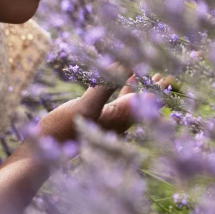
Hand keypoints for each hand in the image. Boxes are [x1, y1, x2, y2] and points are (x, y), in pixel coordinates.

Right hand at [39, 63, 176, 140]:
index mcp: (122, 118)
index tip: (170, 71)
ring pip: (130, 99)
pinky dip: (121, 87)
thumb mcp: (86, 106)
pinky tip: (118, 80)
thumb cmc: (64, 129)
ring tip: (148, 71)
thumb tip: (124, 65)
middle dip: (154, 86)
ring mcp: (107, 119)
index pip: (148, 99)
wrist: (44, 148)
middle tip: (167, 71)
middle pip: (143, 100)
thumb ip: (105, 86)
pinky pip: (115, 99)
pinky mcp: (95, 116)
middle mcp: (119, 120)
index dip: (159, 85)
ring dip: (139, 85)